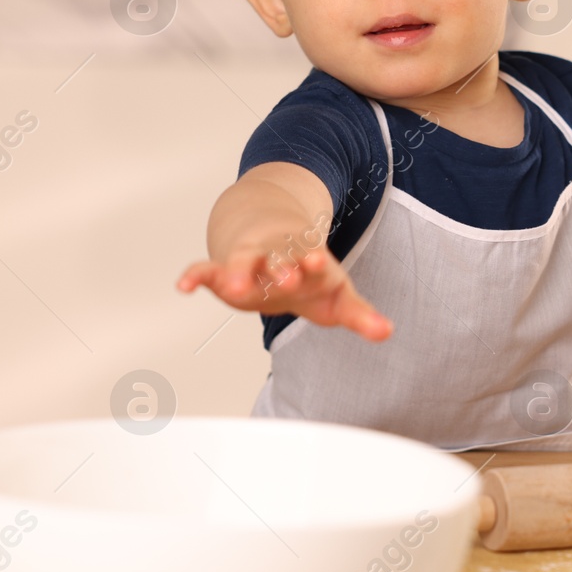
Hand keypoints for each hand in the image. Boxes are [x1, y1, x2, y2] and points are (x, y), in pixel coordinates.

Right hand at [177, 244, 391, 340]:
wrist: (276, 238)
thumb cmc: (310, 275)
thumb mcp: (337, 296)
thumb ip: (360, 315)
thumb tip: (388, 332)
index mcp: (310, 264)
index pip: (314, 263)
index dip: (315, 263)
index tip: (318, 262)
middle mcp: (279, 259)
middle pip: (279, 261)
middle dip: (283, 269)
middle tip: (286, 277)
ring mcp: (251, 261)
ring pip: (243, 261)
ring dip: (239, 271)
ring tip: (234, 286)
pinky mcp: (224, 268)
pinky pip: (205, 268)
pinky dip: (194, 275)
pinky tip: (182, 286)